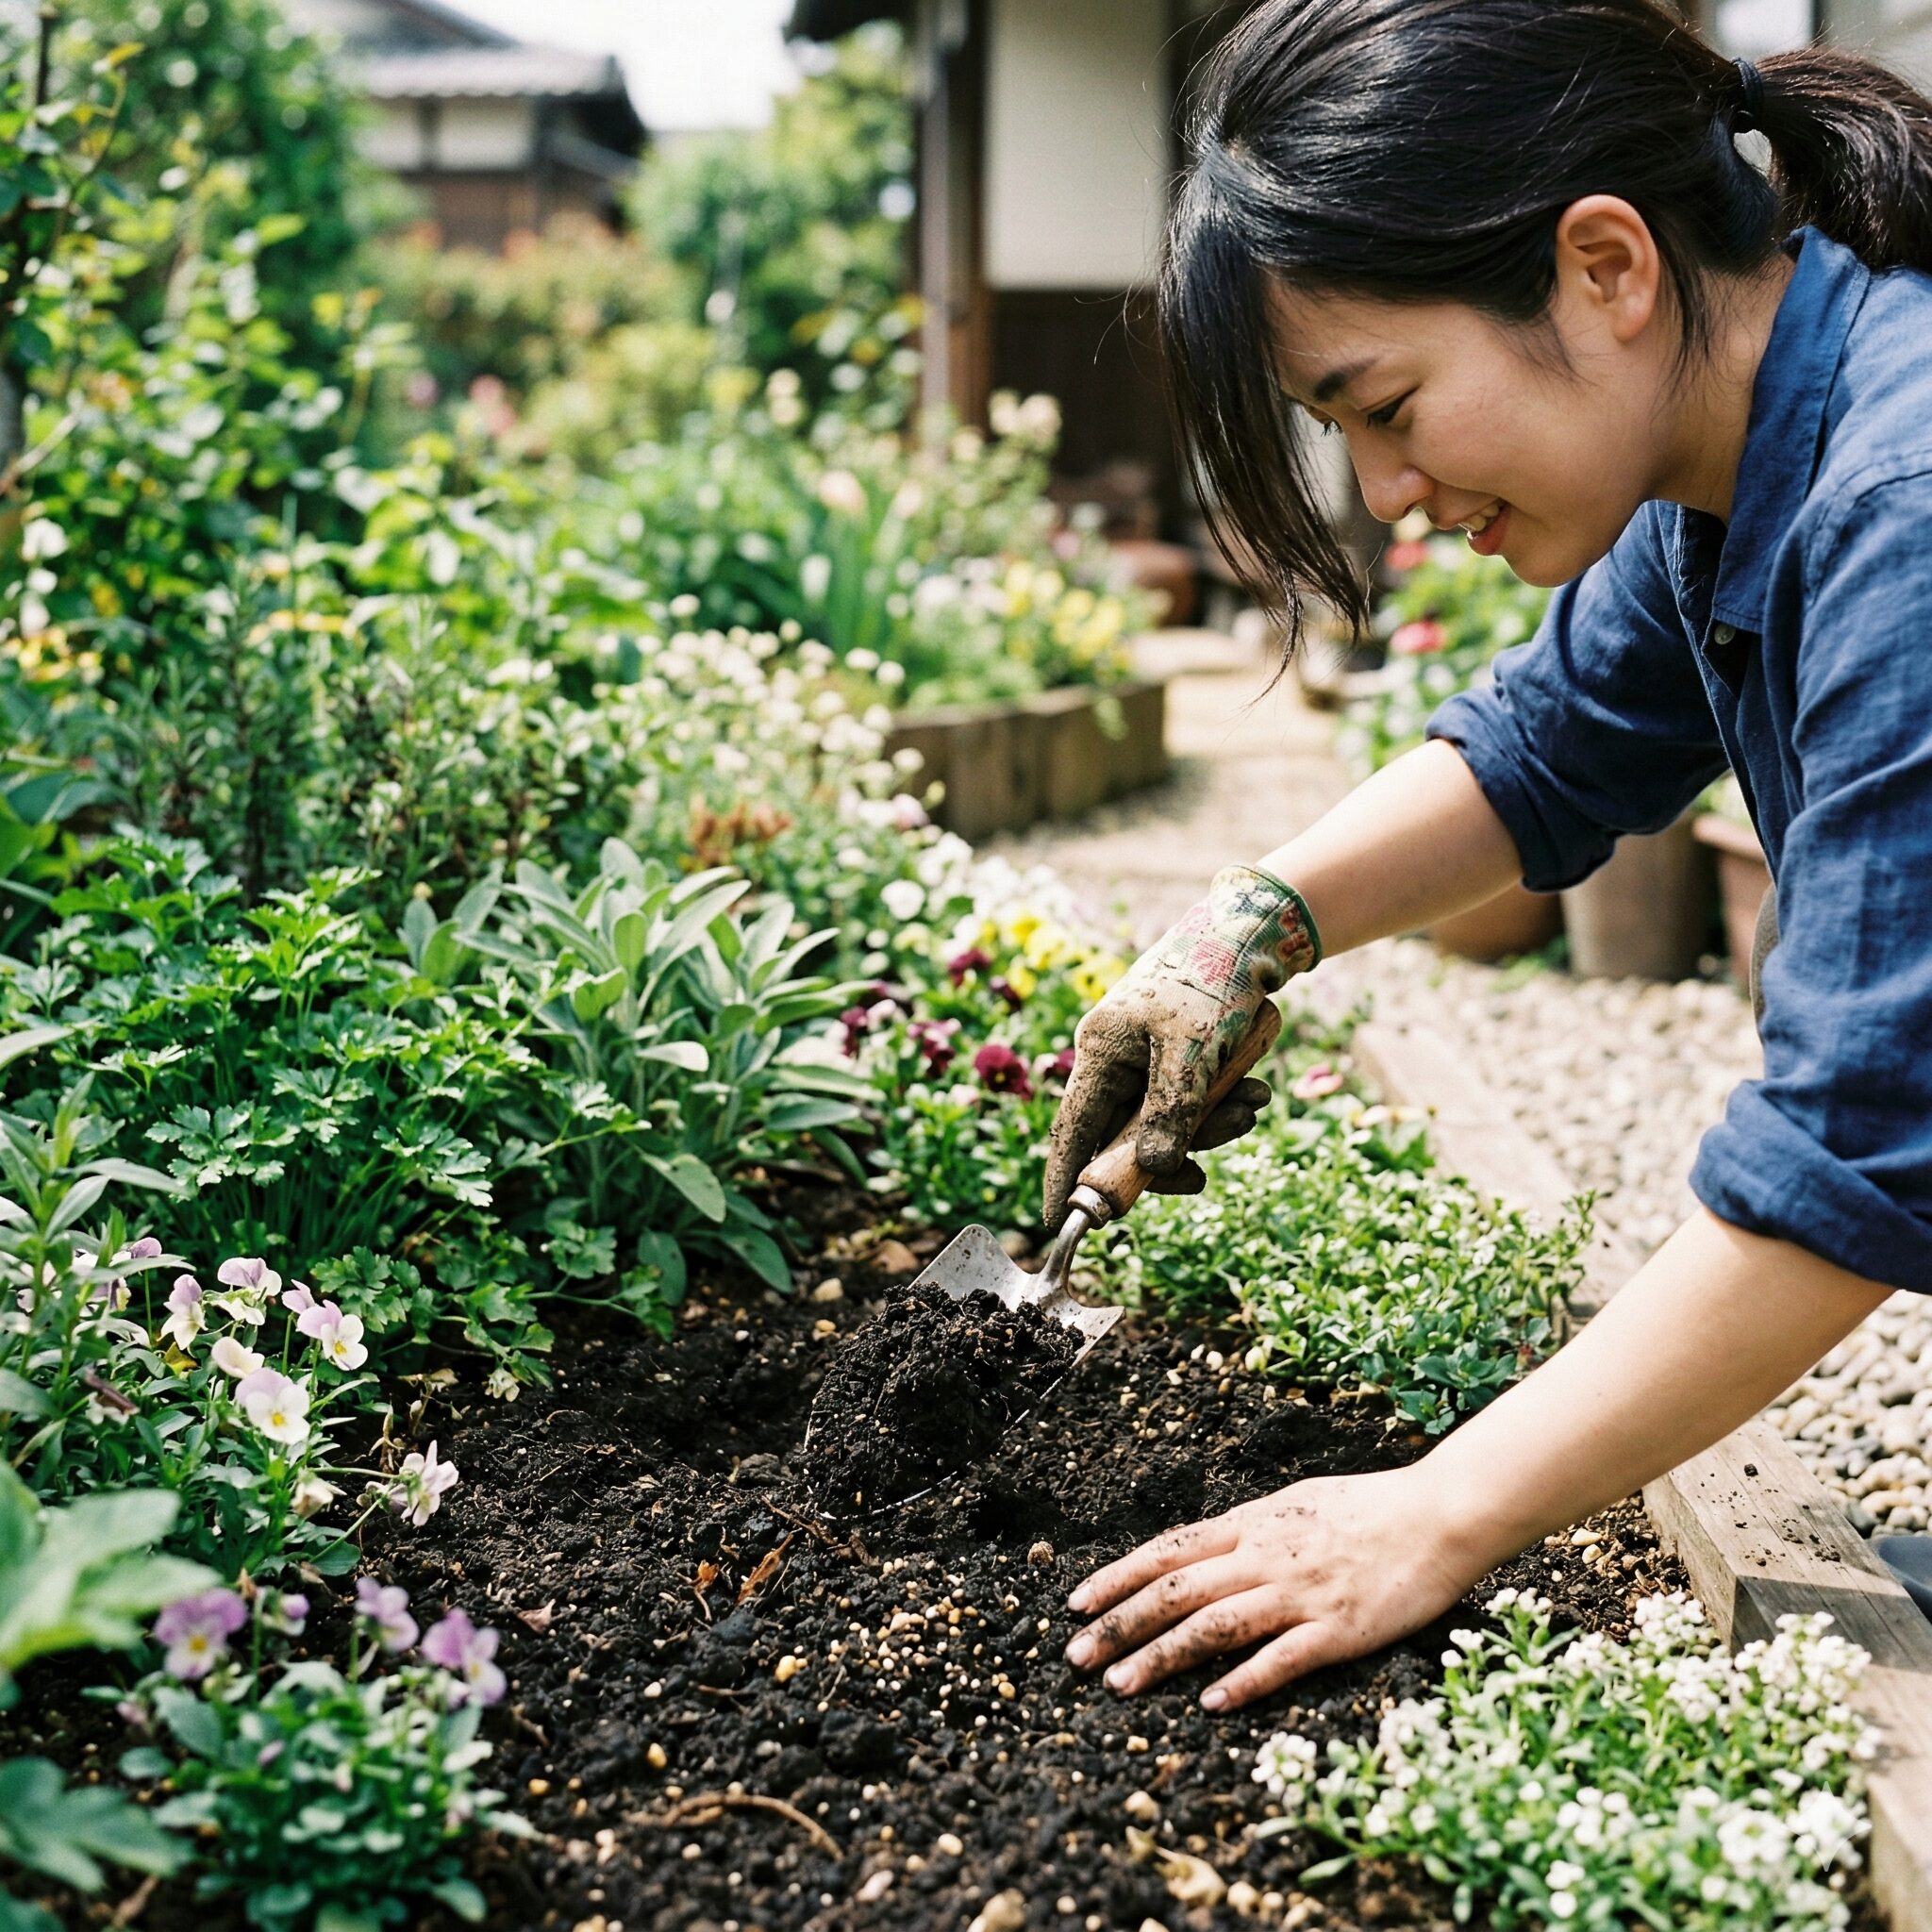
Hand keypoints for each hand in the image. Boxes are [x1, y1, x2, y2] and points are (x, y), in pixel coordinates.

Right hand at [1042, 866, 1319, 1230]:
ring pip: (1166, 1124)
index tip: (1059, 1222)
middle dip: (1171, 1155)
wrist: (1253, 932)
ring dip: (1211, 1127)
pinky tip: (1255, 1091)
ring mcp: (1145, 1061)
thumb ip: (1172, 1112)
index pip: (1072, 1129)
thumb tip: (1152, 1169)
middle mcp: (1115, 1059)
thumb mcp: (1193, 1050)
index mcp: (1101, 1051)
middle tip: (1204, 1177)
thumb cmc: (1213, 980)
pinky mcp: (1177, 1060)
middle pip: (1126, 1137)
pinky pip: (1192, 1104)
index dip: (1065, 1177)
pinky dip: (1222, 1106)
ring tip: (1254, 1104)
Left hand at [1060, 1464, 1484, 1710]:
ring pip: (1214, 1626)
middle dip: (1120, 1624)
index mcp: (1252, 1525)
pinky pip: (1281, 1658)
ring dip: (1160, 1656)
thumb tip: (1204, 1551)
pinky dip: (1242, 1680)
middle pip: (1176, 1591)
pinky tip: (1209, 1703)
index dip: (1119, 1578)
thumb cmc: (1368, 1508)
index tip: (1077, 1604)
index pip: (1168, 1551)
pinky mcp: (1338, 1629)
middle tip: (1075, 1656)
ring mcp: (1299, 1593)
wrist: (1438, 1515)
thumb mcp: (1295, 1504)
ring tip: (1118, 1685)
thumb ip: (1249, 1530)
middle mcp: (1265, 1557)